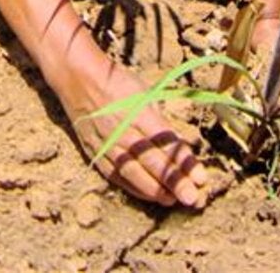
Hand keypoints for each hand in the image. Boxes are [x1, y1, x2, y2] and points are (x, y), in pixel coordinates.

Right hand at [54, 53, 209, 208]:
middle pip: (151, 160)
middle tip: (192, 198)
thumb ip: (161, 121)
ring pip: (133, 172)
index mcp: (138, 111)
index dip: (184, 160)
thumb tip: (182, 145)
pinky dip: (135, 188)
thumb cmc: (118, 83)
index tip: (202, 177)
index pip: (165, 141)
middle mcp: (121, 129)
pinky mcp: (95, 152)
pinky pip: (116, 175)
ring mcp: (106, 143)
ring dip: (155, 189)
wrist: (78, 79)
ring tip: (174, 201)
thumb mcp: (145, 93)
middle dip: (173, 181)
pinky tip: (152, 196)